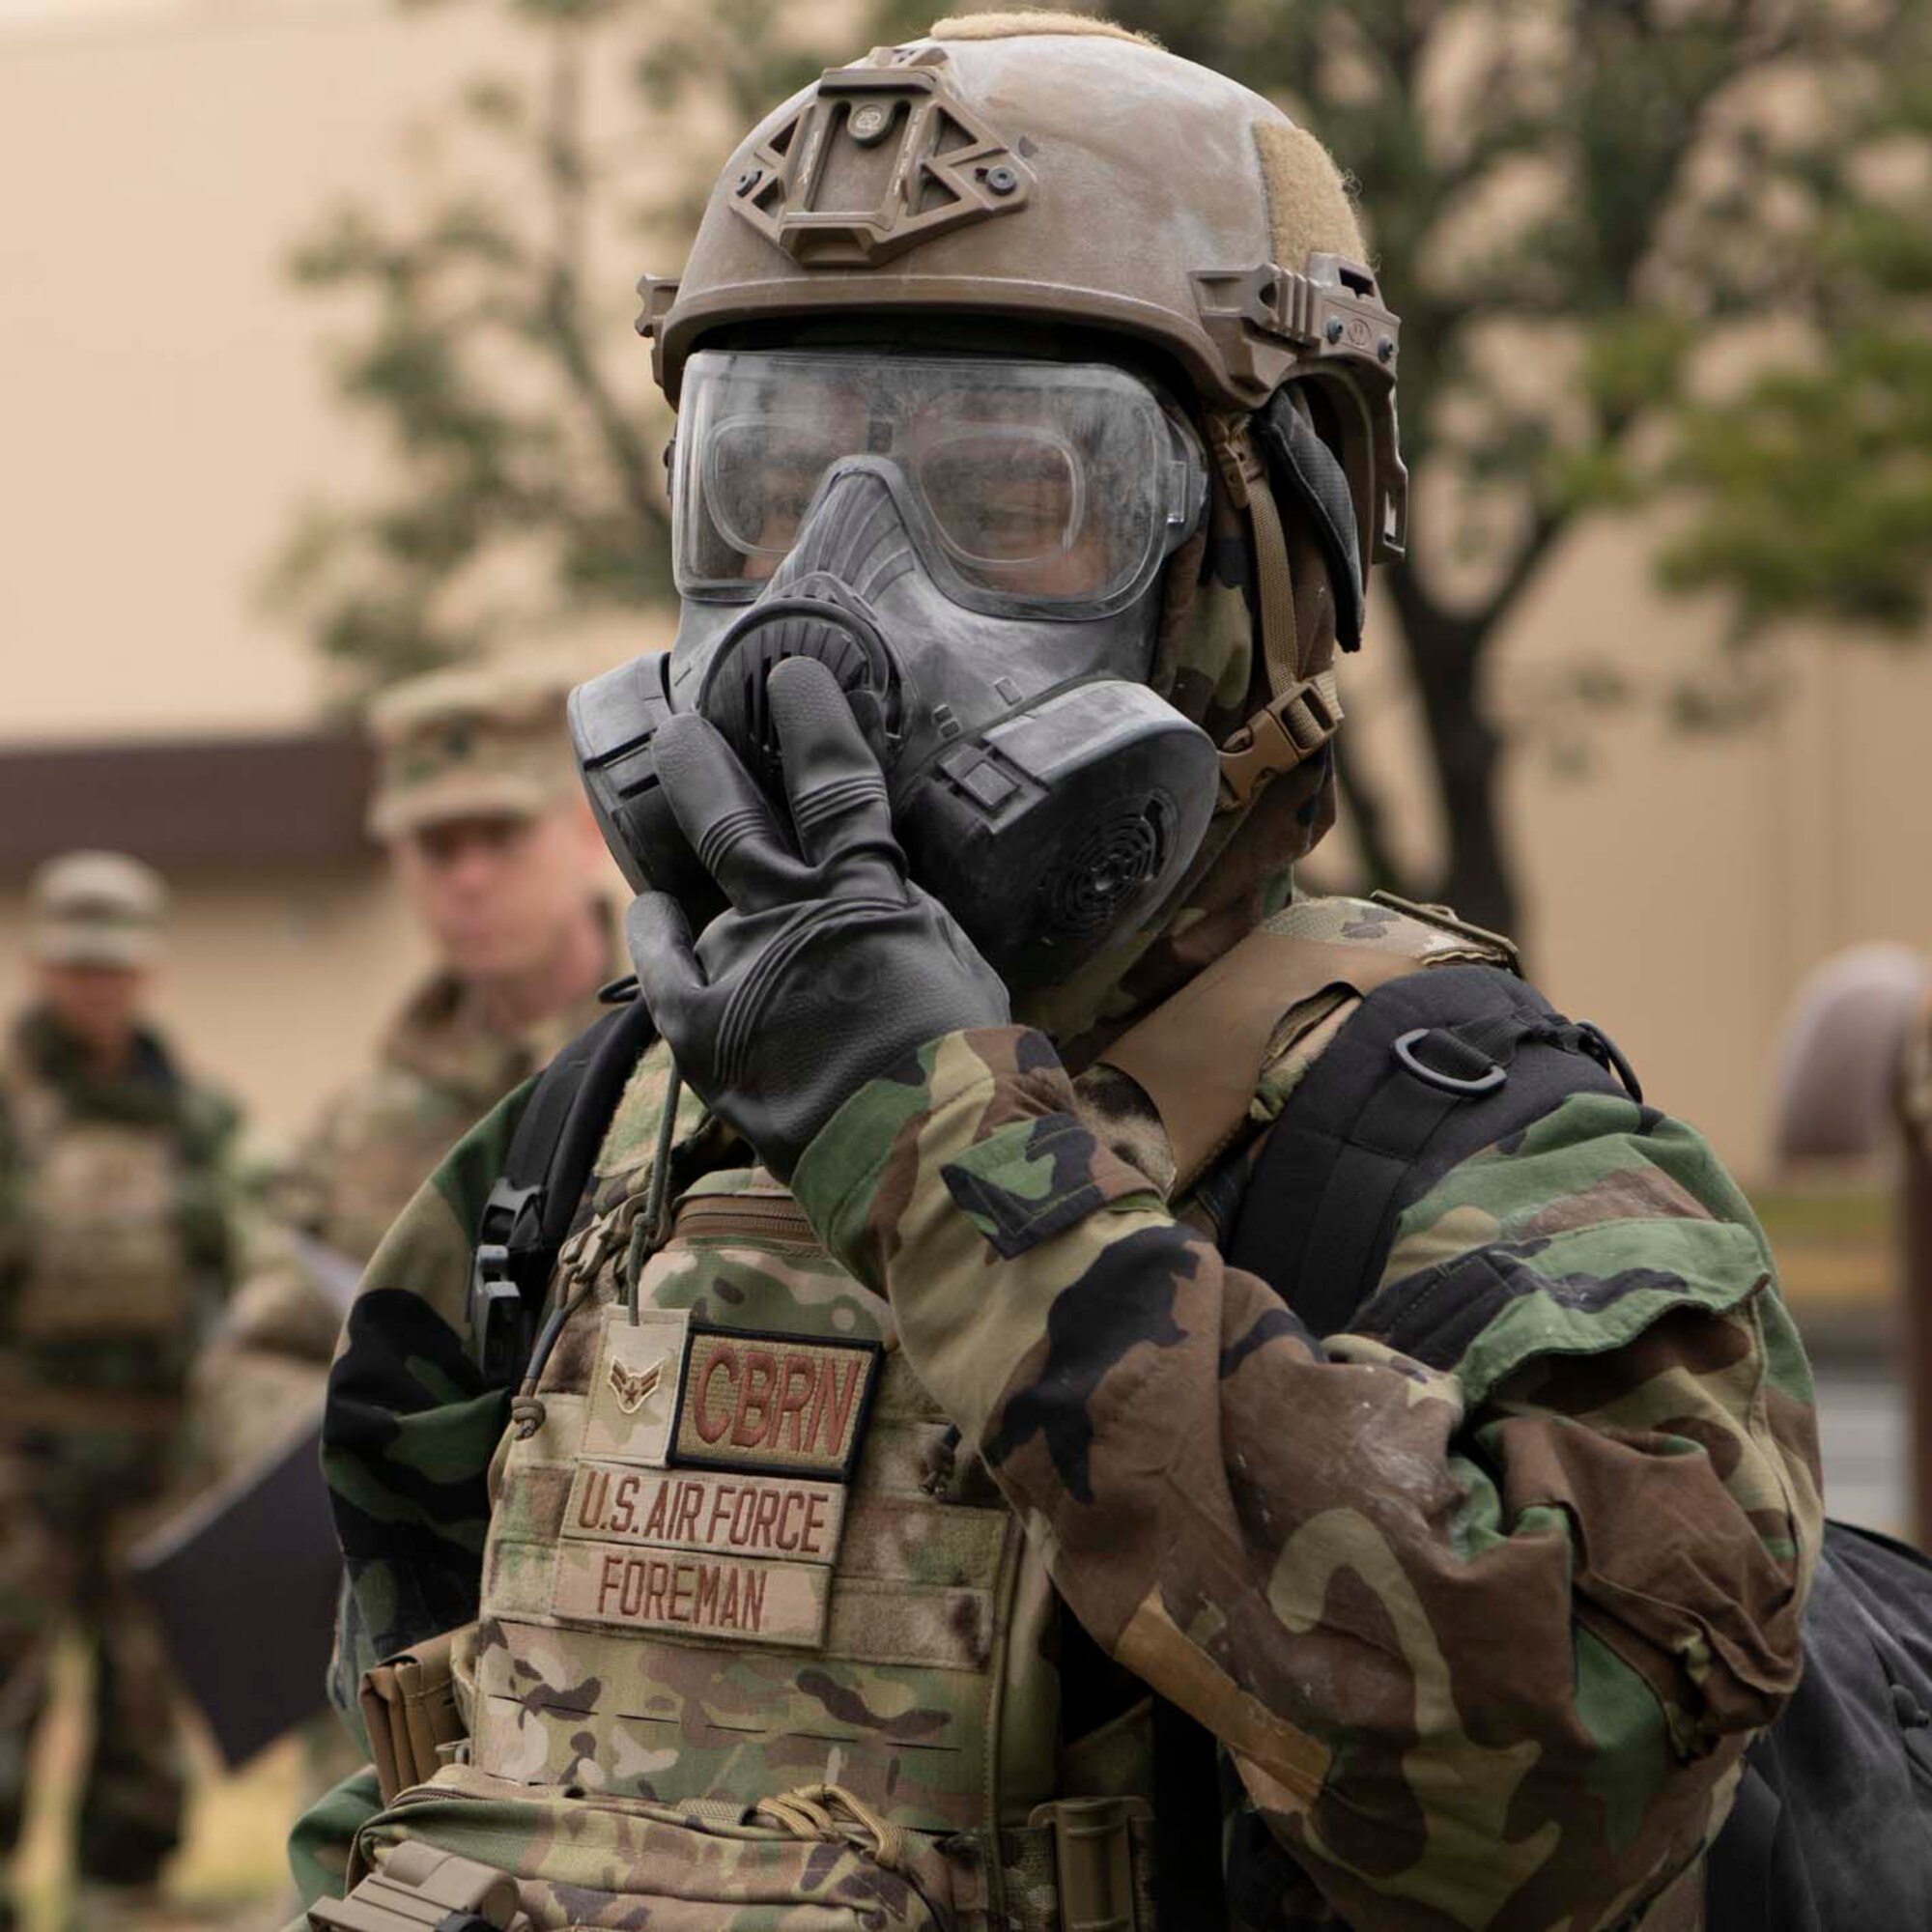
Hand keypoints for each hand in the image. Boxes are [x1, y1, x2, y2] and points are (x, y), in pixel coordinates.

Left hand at [627, 656, 1010, 1180]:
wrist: (929, 1162)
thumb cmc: (969, 1073)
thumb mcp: (957, 966)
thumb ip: (907, 917)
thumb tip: (880, 888)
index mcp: (869, 895)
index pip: (836, 784)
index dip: (814, 723)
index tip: (794, 678)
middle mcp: (793, 917)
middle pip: (733, 817)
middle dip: (705, 763)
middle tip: (682, 729)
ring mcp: (740, 972)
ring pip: (692, 889)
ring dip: (676, 853)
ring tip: (661, 832)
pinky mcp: (704, 1031)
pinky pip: (661, 968)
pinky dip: (654, 934)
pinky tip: (651, 910)